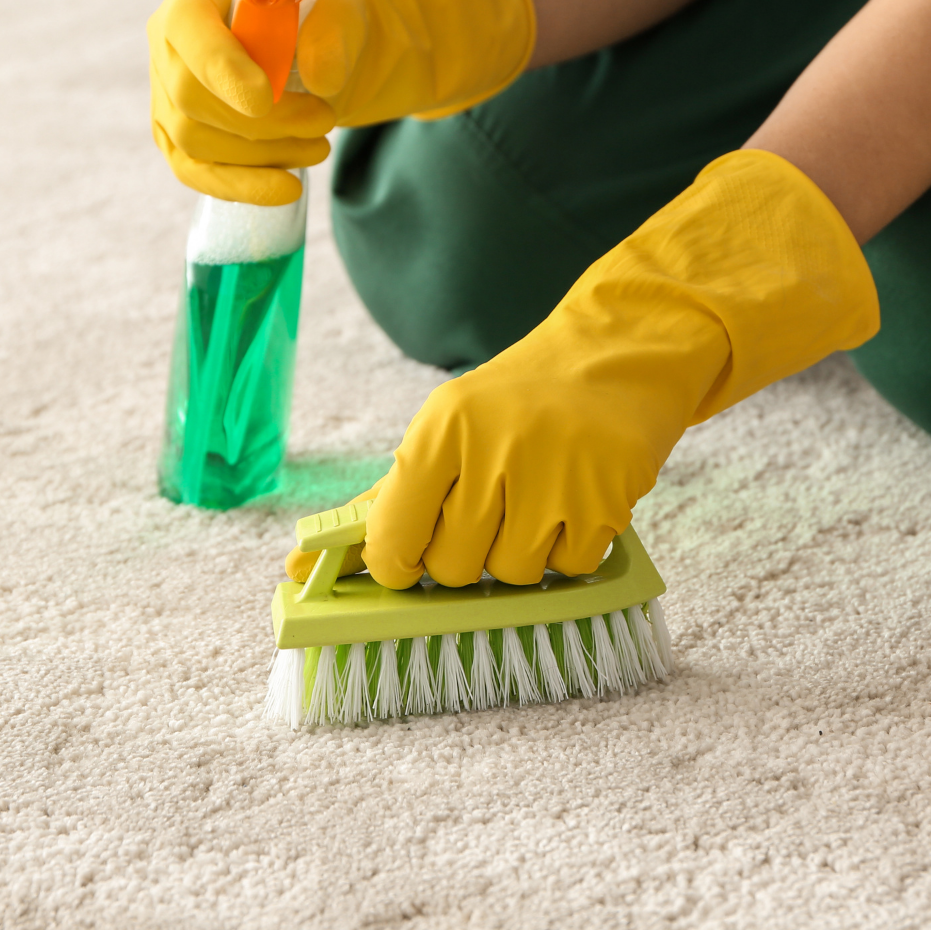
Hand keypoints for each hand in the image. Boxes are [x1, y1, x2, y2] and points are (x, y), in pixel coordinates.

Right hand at [148, 0, 336, 206]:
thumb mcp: (336, 11)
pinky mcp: (175, 137)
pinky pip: (195, 172)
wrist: (311, 49)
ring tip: (318, 147)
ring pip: (194, 139)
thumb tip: (323, 80)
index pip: (190, 31)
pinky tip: (286, 188)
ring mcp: (164, 93)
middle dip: (262, 122)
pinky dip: (242, 186)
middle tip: (323, 122)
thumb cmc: (317, 22)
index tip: (263, 100)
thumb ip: (331, 34)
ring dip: (262, 154)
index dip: (221, 69)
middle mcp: (166, 42)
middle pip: (191, 96)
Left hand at [352, 151, 880, 588]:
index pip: (393, 535)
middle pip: (451, 567)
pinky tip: (573, 503)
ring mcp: (552, 480)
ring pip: (509, 575)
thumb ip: (391, 494)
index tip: (408, 561)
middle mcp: (492, 451)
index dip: (397, 563)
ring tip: (535, 503)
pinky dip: (569, 549)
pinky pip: (566, 569)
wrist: (619, 354)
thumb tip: (311, 559)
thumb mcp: (448, 424)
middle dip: (465, 557)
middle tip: (488, 517)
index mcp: (442, 429)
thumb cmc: (521, 400)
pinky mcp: (604, 502)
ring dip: (519, 554)